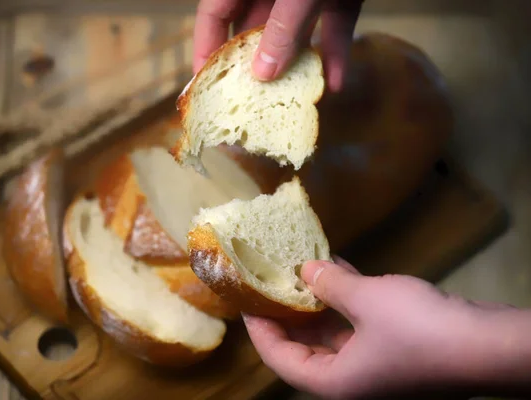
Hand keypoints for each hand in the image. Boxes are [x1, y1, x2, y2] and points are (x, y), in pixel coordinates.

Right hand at [193, 0, 363, 90]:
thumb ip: (283, 28)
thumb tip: (264, 73)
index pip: (214, 15)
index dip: (207, 50)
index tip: (206, 85)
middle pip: (255, 28)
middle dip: (256, 66)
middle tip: (252, 104)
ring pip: (295, 31)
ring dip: (298, 64)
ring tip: (293, 100)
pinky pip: (332, 24)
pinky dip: (336, 49)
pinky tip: (336, 82)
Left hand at [243, 257, 530, 398]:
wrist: (488, 345)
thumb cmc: (418, 330)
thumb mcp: (366, 300)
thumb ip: (329, 285)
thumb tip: (306, 270)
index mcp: (335, 382)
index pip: (279, 358)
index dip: (259, 328)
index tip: (246, 299)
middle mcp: (351, 380)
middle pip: (304, 347)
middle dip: (288, 311)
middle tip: (271, 279)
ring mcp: (375, 366)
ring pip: (333, 334)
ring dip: (319, 301)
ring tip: (300, 267)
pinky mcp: (395, 350)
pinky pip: (358, 325)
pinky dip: (347, 300)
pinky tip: (339, 269)